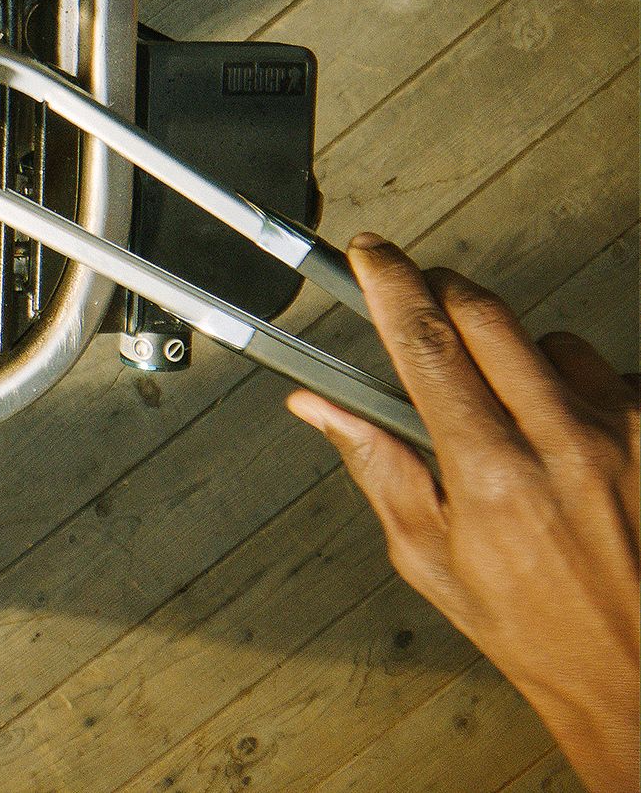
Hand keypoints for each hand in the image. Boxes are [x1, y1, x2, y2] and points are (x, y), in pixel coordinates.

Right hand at [286, 233, 637, 792]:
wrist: (640, 672)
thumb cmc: (537, 627)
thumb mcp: (430, 557)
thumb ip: (376, 465)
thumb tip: (319, 406)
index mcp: (491, 473)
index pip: (426, 343)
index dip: (391, 284)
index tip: (371, 257)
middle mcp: (564, 443)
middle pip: (488, 314)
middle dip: (444, 294)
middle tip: (424, 303)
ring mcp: (626, 434)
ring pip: (553, 342)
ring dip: (519, 356)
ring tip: (513, 414)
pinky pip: (609, 377)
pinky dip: (581, 393)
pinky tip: (573, 443)